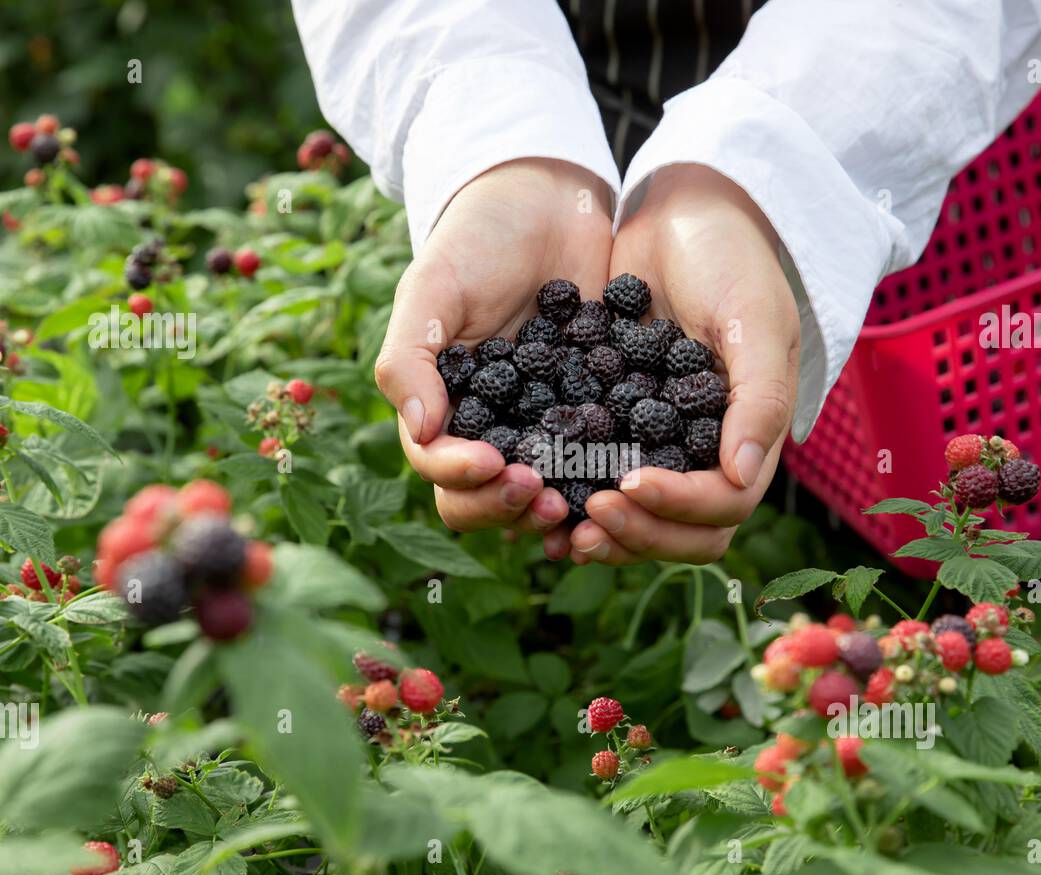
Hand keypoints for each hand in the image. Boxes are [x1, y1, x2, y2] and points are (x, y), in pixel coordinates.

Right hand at [375, 158, 611, 547]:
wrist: (548, 200)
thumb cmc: (475, 239)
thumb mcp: (432, 289)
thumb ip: (410, 358)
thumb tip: (422, 429)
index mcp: (444, 408)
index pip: (441, 466)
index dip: (462, 478)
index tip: (493, 464)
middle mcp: (494, 427)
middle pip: (490, 497)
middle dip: (511, 507)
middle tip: (547, 497)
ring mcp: (548, 423)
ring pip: (548, 490)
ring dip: (562, 508)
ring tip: (585, 505)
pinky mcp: (601, 409)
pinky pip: (604, 455)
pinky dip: (610, 477)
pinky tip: (630, 483)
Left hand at [566, 164, 800, 564]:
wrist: (682, 214)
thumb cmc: (731, 258)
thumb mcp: (753, 318)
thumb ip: (758, 396)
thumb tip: (741, 474)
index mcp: (748, 436)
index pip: (722, 504)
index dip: (678, 507)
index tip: (629, 481)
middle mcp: (704, 453)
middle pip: (681, 533)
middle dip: (637, 533)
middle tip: (586, 517)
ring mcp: (658, 444)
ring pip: (638, 520)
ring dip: (603, 531)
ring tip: (556, 525)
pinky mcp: (614, 425)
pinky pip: (595, 479)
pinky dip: (571, 497)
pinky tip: (536, 494)